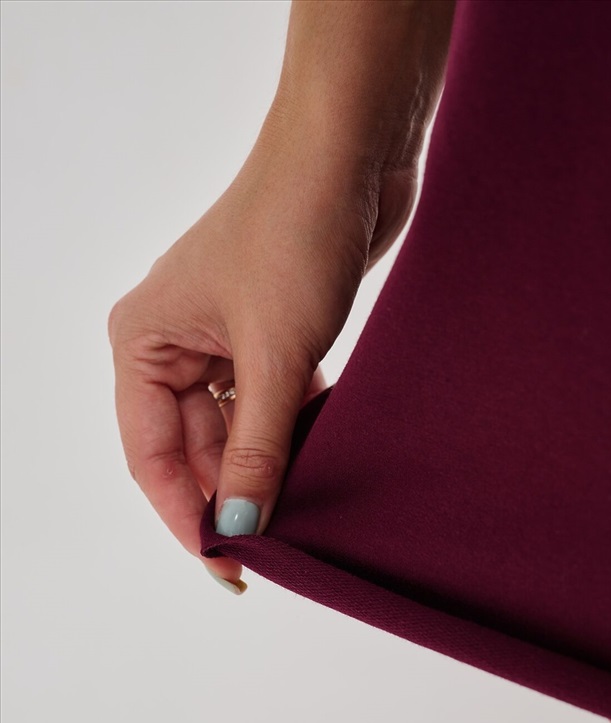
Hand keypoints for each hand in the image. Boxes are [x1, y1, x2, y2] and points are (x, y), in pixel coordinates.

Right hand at [108, 114, 417, 586]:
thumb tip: (243, 526)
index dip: (188, 517)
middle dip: (234, 495)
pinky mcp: (267, 332)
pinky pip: (269, 403)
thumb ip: (258, 446)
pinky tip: (321, 458)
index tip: (228, 569)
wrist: (353, 151)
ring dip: (269, 466)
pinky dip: (294, 431)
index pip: (151, 456)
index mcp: (142, 342)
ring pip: (235, 429)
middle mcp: (171, 342)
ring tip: (303, 511)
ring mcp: (220, 338)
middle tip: (277, 549)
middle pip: (192, 448)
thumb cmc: (296, 231)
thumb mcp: (275, 354)